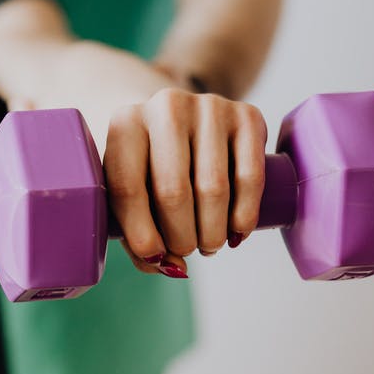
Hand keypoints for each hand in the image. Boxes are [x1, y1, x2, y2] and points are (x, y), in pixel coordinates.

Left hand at [103, 88, 267, 276]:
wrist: (179, 117)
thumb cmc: (148, 164)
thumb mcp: (130, 190)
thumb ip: (138, 236)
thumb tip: (172, 266)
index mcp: (124, 123)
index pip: (128, 186)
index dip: (141, 232)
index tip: (155, 255)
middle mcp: (165, 107)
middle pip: (173, 191)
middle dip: (182, 236)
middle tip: (186, 251)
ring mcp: (208, 107)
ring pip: (213, 188)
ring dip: (213, 231)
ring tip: (209, 245)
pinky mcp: (246, 114)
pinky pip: (249, 176)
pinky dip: (244, 215)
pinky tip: (236, 232)